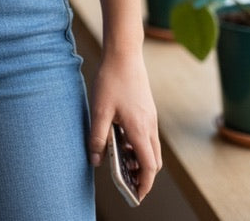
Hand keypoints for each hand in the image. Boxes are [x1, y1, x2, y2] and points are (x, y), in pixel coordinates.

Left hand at [88, 51, 161, 201]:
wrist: (125, 53)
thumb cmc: (111, 80)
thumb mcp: (99, 110)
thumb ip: (97, 138)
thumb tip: (96, 160)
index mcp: (140, 130)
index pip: (148, 167)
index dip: (143, 184)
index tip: (136, 195)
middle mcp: (150, 126)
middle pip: (153, 161)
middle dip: (142, 175)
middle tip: (126, 182)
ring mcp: (151, 117)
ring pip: (151, 148)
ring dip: (140, 160)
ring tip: (121, 161)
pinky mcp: (148, 110)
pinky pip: (148, 136)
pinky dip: (139, 145)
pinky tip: (121, 139)